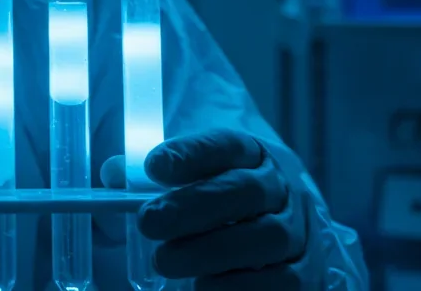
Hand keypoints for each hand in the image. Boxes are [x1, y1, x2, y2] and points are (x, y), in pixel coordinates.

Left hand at [102, 129, 316, 289]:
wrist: (273, 238)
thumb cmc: (214, 204)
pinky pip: (282, 282)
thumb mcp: (184, 181)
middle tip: (148, 223)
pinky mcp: (306, 274)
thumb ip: (144, 178)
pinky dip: (239, 287)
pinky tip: (202, 286)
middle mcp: (281, 189)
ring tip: (165, 261)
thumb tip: (113, 174)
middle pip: (245, 191)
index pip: (226, 144)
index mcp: (251, 154)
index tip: (152, 167)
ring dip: (210, 251)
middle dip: (192, 207)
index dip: (190, 154)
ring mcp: (298, 231)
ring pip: (266, 237)